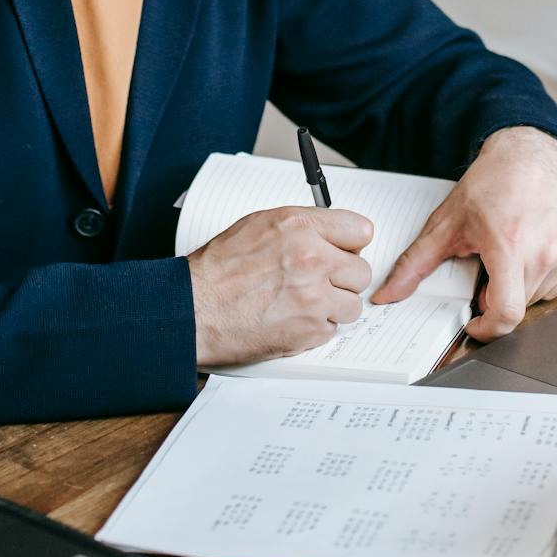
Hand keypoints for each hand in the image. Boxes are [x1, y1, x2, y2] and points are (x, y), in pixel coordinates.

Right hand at [187, 206, 372, 367]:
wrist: (194, 309)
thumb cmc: (219, 269)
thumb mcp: (260, 224)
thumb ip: (302, 226)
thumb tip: (331, 232)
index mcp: (300, 228)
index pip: (360, 230)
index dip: (352, 243)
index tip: (346, 250)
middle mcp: (311, 260)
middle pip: (362, 271)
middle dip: (343, 278)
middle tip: (322, 281)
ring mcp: (313, 298)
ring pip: (352, 304)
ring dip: (333, 306)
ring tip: (304, 302)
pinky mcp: (308, 331)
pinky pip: (332, 329)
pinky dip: (316, 328)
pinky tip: (292, 319)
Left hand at [370, 127, 556, 340]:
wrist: (531, 155)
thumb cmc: (492, 184)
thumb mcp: (447, 222)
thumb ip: (415, 263)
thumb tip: (388, 293)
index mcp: (511, 245)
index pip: (507, 313)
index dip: (488, 328)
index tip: (475, 321)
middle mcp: (546, 251)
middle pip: (517, 306)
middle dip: (497, 296)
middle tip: (488, 264)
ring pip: (538, 298)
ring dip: (519, 286)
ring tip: (511, 250)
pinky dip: (541, 277)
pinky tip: (532, 248)